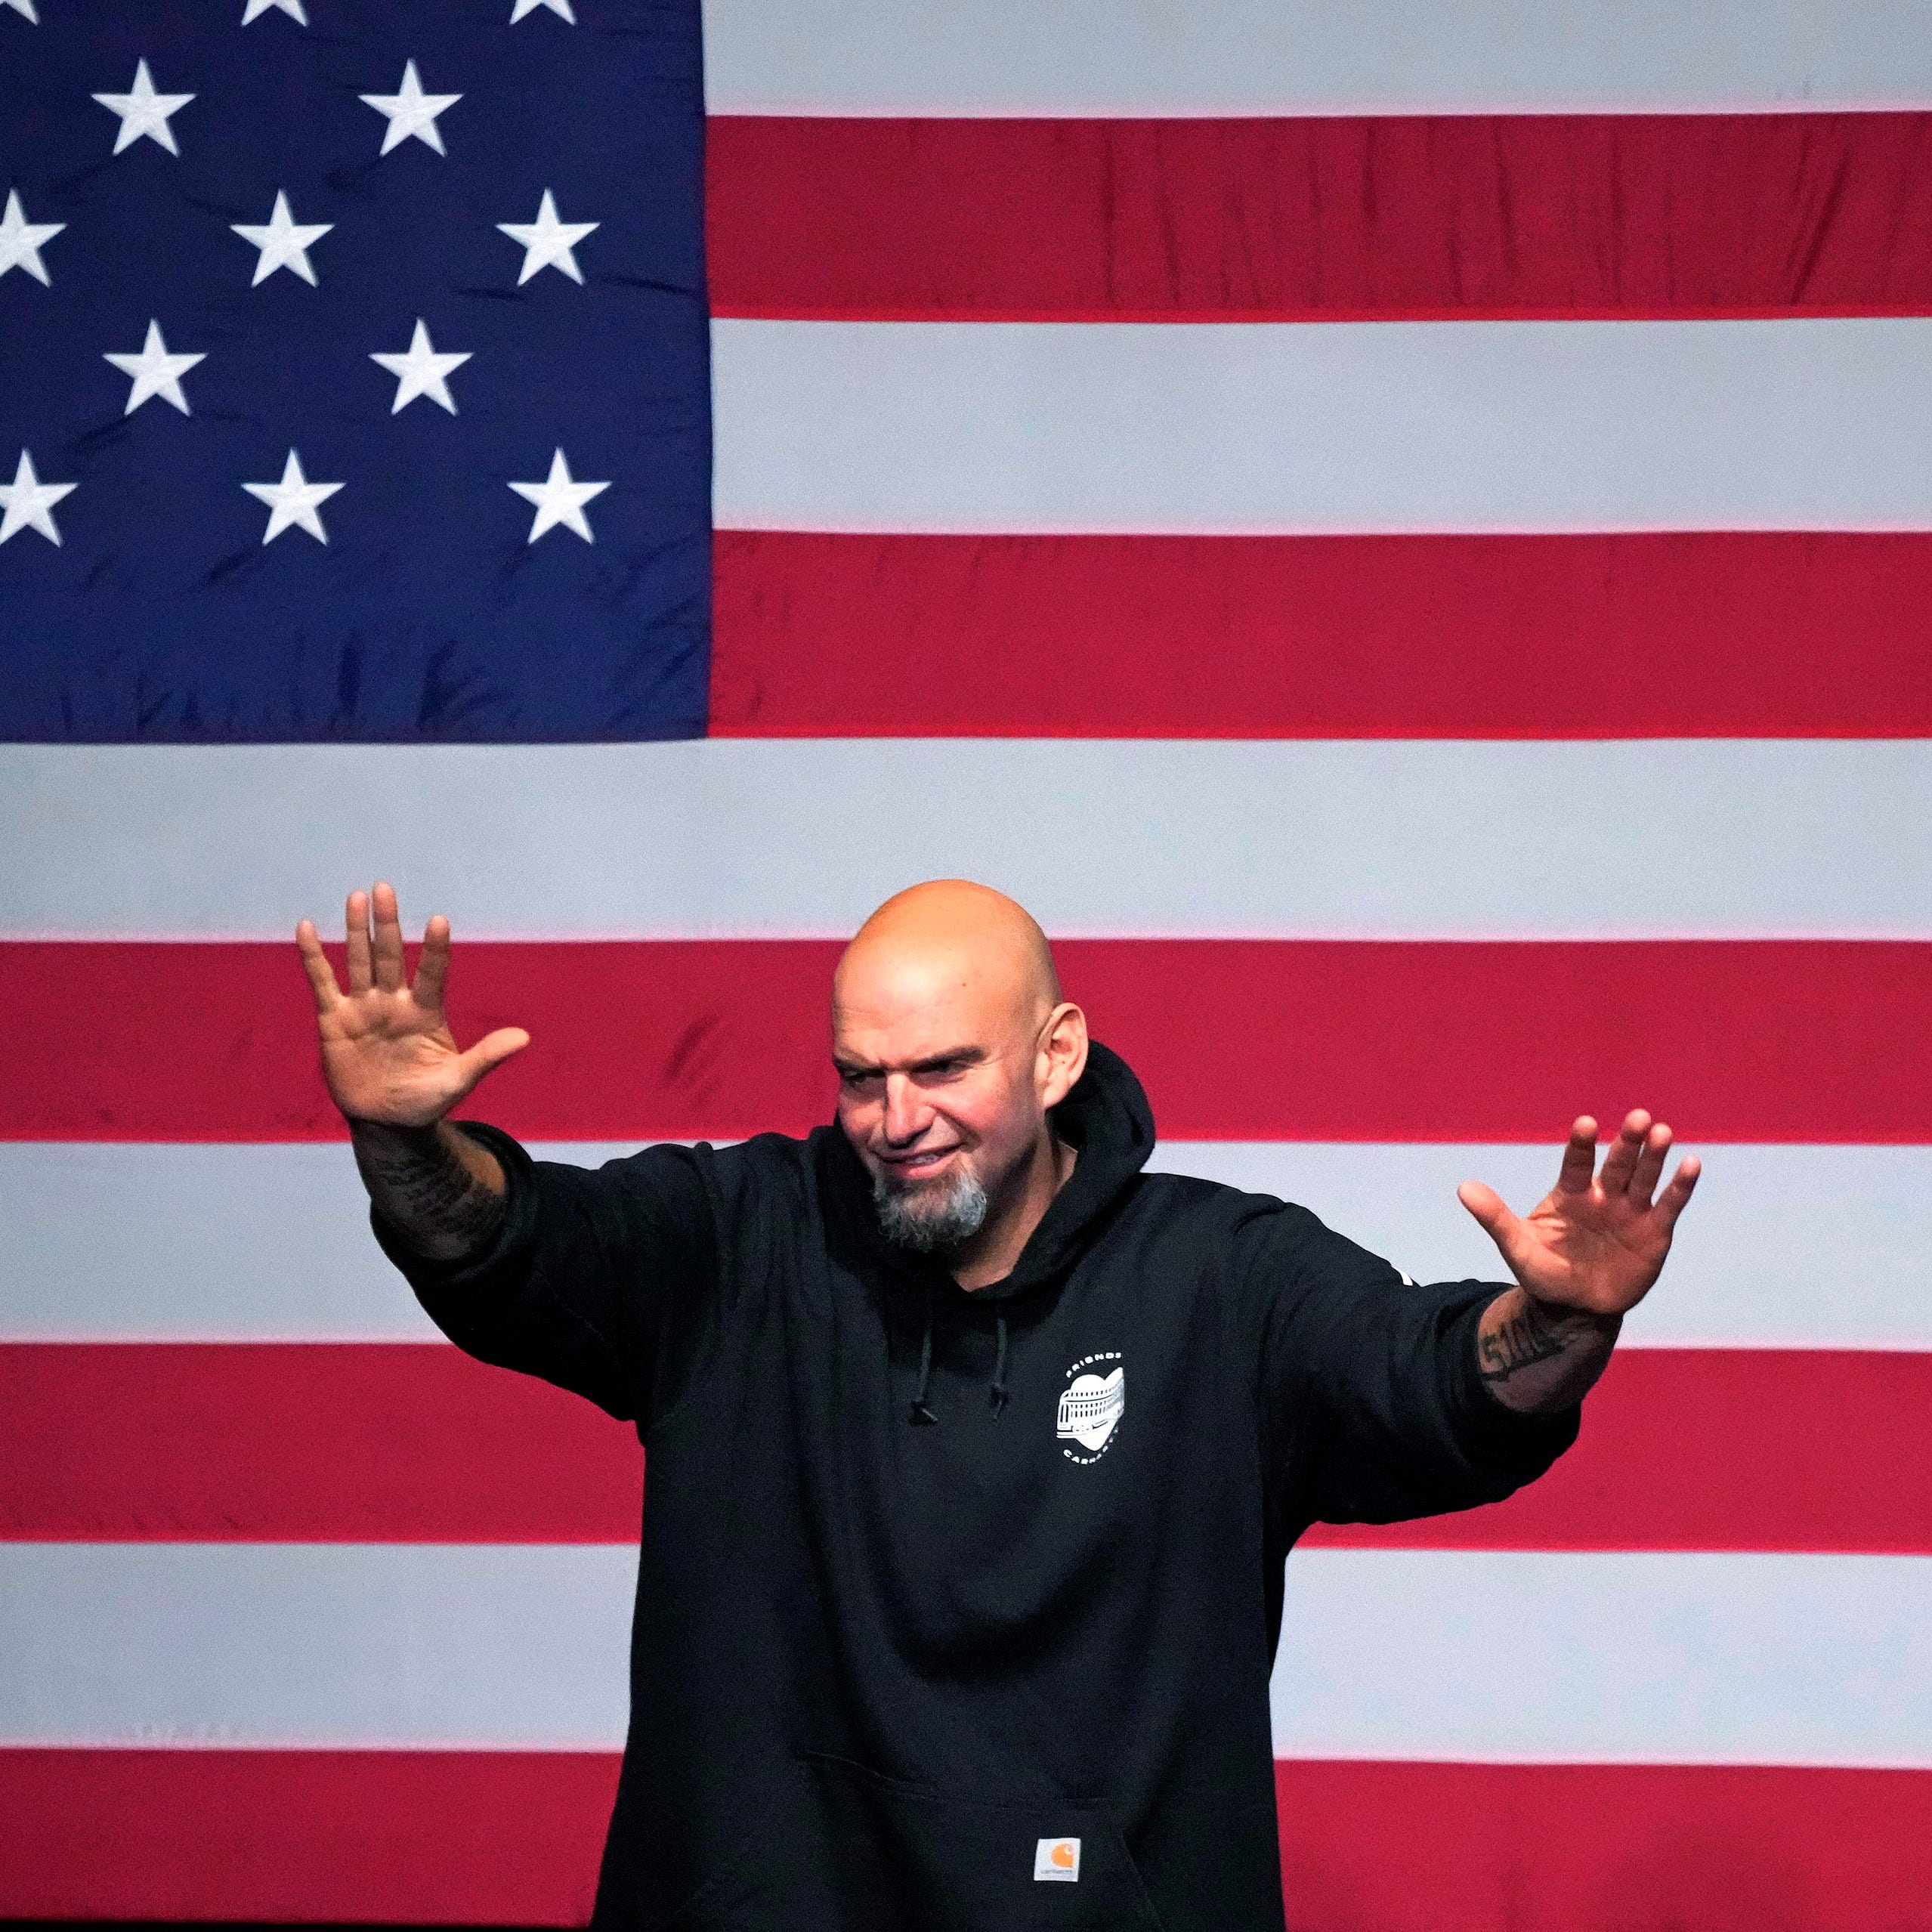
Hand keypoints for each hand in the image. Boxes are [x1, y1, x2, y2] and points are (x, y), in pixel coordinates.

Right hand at [296, 881, 528, 1128]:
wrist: (387, 1122)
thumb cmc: (426, 1099)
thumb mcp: (457, 1081)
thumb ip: (485, 1057)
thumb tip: (524, 1038)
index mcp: (426, 1012)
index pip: (432, 974)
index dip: (434, 950)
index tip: (439, 921)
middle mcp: (395, 1002)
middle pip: (390, 956)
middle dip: (386, 924)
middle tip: (384, 888)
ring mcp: (364, 1007)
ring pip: (359, 961)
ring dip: (356, 931)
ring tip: (357, 897)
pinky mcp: (335, 1019)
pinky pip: (323, 983)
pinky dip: (314, 957)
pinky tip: (307, 927)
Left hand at [1457, 1111, 1699, 1319]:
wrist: (1575, 1308)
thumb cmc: (1545, 1272)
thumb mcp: (1517, 1246)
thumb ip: (1495, 1217)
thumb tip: (1462, 1188)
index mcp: (1570, 1193)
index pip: (1576, 1163)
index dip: (1581, 1144)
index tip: (1585, 1123)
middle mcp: (1603, 1195)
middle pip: (1616, 1163)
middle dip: (1627, 1142)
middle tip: (1638, 1117)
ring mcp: (1630, 1211)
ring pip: (1644, 1177)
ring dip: (1654, 1156)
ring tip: (1662, 1132)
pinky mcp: (1654, 1231)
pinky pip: (1669, 1205)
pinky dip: (1681, 1186)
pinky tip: (1692, 1163)